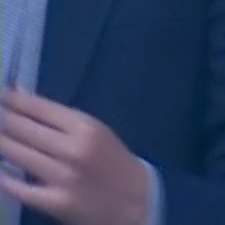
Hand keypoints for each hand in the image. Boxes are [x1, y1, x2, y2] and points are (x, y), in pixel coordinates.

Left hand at [0, 90, 149, 224]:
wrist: (138, 201)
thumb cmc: (113, 162)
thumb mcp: (96, 132)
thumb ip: (61, 120)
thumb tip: (21, 100)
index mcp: (87, 127)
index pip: (39, 108)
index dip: (13, 101)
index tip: (0, 96)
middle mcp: (73, 149)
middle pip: (22, 129)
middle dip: (2, 120)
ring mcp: (63, 177)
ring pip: (16, 154)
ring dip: (0, 143)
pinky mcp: (55, 202)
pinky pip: (17, 188)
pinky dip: (3, 177)